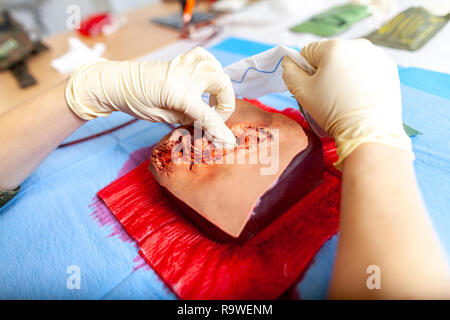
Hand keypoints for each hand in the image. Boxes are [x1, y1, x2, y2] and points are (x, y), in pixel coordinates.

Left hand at [65, 47, 235, 146]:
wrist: (117, 82)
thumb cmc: (135, 102)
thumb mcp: (162, 117)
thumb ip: (188, 118)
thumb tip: (207, 123)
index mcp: (178, 94)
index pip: (208, 114)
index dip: (220, 130)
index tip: (229, 141)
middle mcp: (184, 76)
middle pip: (222, 84)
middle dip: (225, 103)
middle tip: (216, 116)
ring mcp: (183, 65)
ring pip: (216, 68)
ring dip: (220, 86)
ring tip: (212, 100)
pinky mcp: (180, 60)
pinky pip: (203, 56)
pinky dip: (211, 65)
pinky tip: (208, 77)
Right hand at [282, 39, 412, 167]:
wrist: (368, 130)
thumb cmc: (333, 110)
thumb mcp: (301, 92)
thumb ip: (289, 71)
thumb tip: (290, 62)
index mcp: (334, 47)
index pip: (308, 52)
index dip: (305, 71)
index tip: (312, 88)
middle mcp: (358, 45)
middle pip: (330, 55)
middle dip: (326, 72)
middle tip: (328, 96)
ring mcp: (377, 55)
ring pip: (349, 62)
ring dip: (344, 75)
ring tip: (345, 98)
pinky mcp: (389, 69)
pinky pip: (367, 69)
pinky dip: (361, 79)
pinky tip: (359, 96)